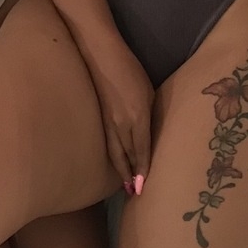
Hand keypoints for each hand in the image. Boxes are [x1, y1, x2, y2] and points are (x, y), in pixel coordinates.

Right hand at [90, 39, 153, 195]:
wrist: (99, 55)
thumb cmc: (129, 69)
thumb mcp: (147, 91)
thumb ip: (149, 115)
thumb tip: (148, 133)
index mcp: (138, 117)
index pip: (142, 150)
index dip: (143, 170)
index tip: (143, 187)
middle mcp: (122, 125)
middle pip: (128, 156)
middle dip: (131, 175)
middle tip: (134, 192)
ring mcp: (107, 123)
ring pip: (115, 153)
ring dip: (121, 170)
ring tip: (124, 185)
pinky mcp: (99, 119)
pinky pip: (107, 143)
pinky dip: (112, 157)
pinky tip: (114, 163)